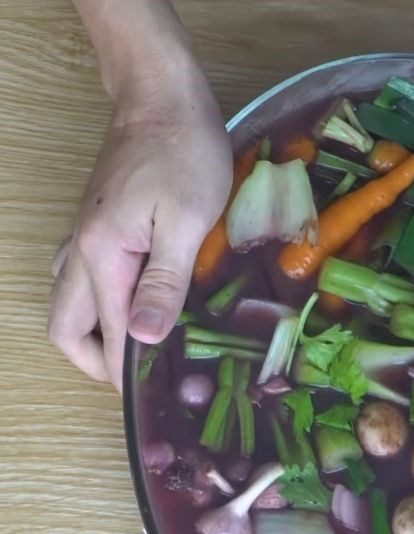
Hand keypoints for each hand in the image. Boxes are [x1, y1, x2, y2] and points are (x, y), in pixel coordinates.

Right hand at [48, 56, 231, 391]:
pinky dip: (97, 306)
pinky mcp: (96, 227)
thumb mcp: (187, 222)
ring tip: (134, 351)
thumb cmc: (184, 154)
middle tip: (136, 377)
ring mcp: (83, 238)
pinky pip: (80, 279)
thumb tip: (142, 339)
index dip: (126, 371)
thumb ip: (164, 283)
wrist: (162, 99)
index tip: (152, 394)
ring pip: (67, 304)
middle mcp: (80, 252)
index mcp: (103, 258)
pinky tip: (132, 305)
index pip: (108, 335)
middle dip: (94, 361)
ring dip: (91, 335)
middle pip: (65, 326)